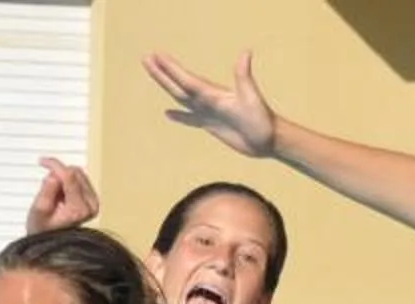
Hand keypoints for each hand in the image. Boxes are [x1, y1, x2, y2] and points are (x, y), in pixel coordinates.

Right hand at [27, 157, 99, 232]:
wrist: (51, 244)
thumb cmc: (43, 231)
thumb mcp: (39, 210)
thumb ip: (47, 191)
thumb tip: (54, 175)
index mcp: (79, 209)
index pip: (70, 176)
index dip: (55, 165)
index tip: (43, 161)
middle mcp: (91, 205)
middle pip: (75, 172)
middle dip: (58, 174)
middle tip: (45, 186)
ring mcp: (94, 203)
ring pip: (78, 173)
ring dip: (62, 178)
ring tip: (52, 195)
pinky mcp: (93, 200)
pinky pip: (80, 179)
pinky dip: (67, 182)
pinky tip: (59, 195)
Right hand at [143, 50, 277, 158]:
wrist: (268, 138)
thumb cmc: (261, 119)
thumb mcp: (251, 97)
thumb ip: (244, 76)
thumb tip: (245, 53)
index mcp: (213, 94)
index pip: (187, 80)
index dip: (171, 69)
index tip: (157, 56)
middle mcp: (208, 100)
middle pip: (179, 85)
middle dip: (162, 74)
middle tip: (146, 59)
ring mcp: (208, 112)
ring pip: (182, 98)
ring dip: (167, 87)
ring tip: (154, 75)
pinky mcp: (211, 125)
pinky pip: (190, 119)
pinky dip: (179, 115)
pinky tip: (168, 113)